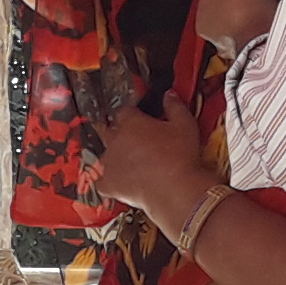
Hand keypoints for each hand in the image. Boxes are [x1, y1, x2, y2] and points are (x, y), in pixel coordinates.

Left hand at [88, 99, 210, 228]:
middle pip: (109, 130)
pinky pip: (101, 179)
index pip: (124, 111)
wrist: (175, 189)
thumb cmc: (180, 156)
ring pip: (105, 154)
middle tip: (135, 140)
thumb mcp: (184, 125)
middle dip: (119, 132)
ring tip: (131, 163)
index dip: (133, 114)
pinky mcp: (106, 184)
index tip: (140, 118)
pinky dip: (109, 180)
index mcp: (129, 122)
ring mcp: (108, 162)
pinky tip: (120, 181)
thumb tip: (169, 95)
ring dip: (115, 156)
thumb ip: (174, 106)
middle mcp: (114, 139)